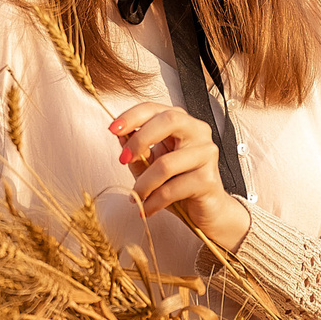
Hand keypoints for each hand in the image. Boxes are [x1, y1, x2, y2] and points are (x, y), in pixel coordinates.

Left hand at [110, 101, 249, 253]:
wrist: (206, 210)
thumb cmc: (178, 184)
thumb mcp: (150, 165)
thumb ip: (136, 150)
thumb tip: (120, 136)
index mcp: (182, 123)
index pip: (156, 109)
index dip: (132, 116)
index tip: (112, 129)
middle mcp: (198, 132)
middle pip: (169, 120)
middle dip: (140, 139)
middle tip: (124, 158)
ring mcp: (206, 154)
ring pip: (166, 164)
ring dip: (144, 184)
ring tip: (136, 196)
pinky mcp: (208, 179)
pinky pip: (172, 189)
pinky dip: (154, 201)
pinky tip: (147, 208)